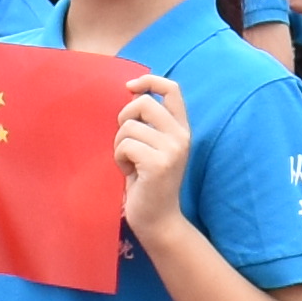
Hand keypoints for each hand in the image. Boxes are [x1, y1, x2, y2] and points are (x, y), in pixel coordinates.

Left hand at [112, 74, 192, 239]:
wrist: (158, 219)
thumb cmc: (148, 182)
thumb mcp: (155, 147)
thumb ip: (150, 123)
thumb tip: (133, 93)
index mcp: (182, 129)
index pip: (172, 89)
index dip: (149, 81)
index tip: (130, 87)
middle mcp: (181, 136)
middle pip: (143, 103)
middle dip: (124, 118)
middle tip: (125, 141)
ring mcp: (172, 150)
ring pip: (129, 127)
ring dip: (119, 145)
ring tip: (129, 163)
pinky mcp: (158, 164)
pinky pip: (125, 146)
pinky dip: (119, 159)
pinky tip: (129, 173)